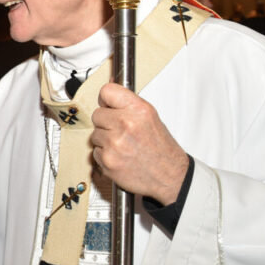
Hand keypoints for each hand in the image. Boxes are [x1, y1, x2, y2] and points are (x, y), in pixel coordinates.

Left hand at [91, 83, 189, 204]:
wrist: (169, 176)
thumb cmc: (161, 148)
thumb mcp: (150, 117)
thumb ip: (128, 103)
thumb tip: (109, 88)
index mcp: (139, 110)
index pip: (107, 91)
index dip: (106, 99)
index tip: (108, 105)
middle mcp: (126, 124)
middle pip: (97, 114)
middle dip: (106, 122)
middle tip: (122, 131)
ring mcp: (114, 143)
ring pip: (95, 134)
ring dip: (105, 139)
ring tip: (124, 145)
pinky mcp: (107, 160)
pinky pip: (95, 151)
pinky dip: (105, 154)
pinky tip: (120, 156)